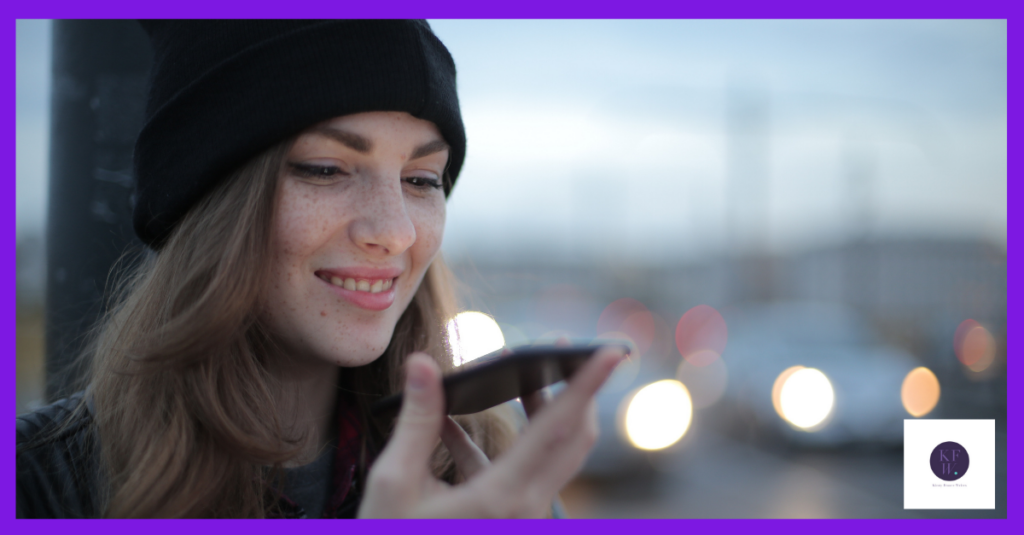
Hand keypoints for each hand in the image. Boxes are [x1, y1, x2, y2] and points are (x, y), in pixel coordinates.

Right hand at [357, 346, 624, 517]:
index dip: (586, 386)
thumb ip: (416, 419)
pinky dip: (503, 442)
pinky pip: (522, 470)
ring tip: (525, 371)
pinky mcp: (510, 518)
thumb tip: (423, 363)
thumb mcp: (394, 483)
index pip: (557, 428)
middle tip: (567, 348)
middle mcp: (525, 508)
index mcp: (502, 497)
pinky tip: (454, 424)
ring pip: (554, 453)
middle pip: (572, 438)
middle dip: (576, 389)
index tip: (611, 351)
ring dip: (543, 411)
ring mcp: (523, 516)